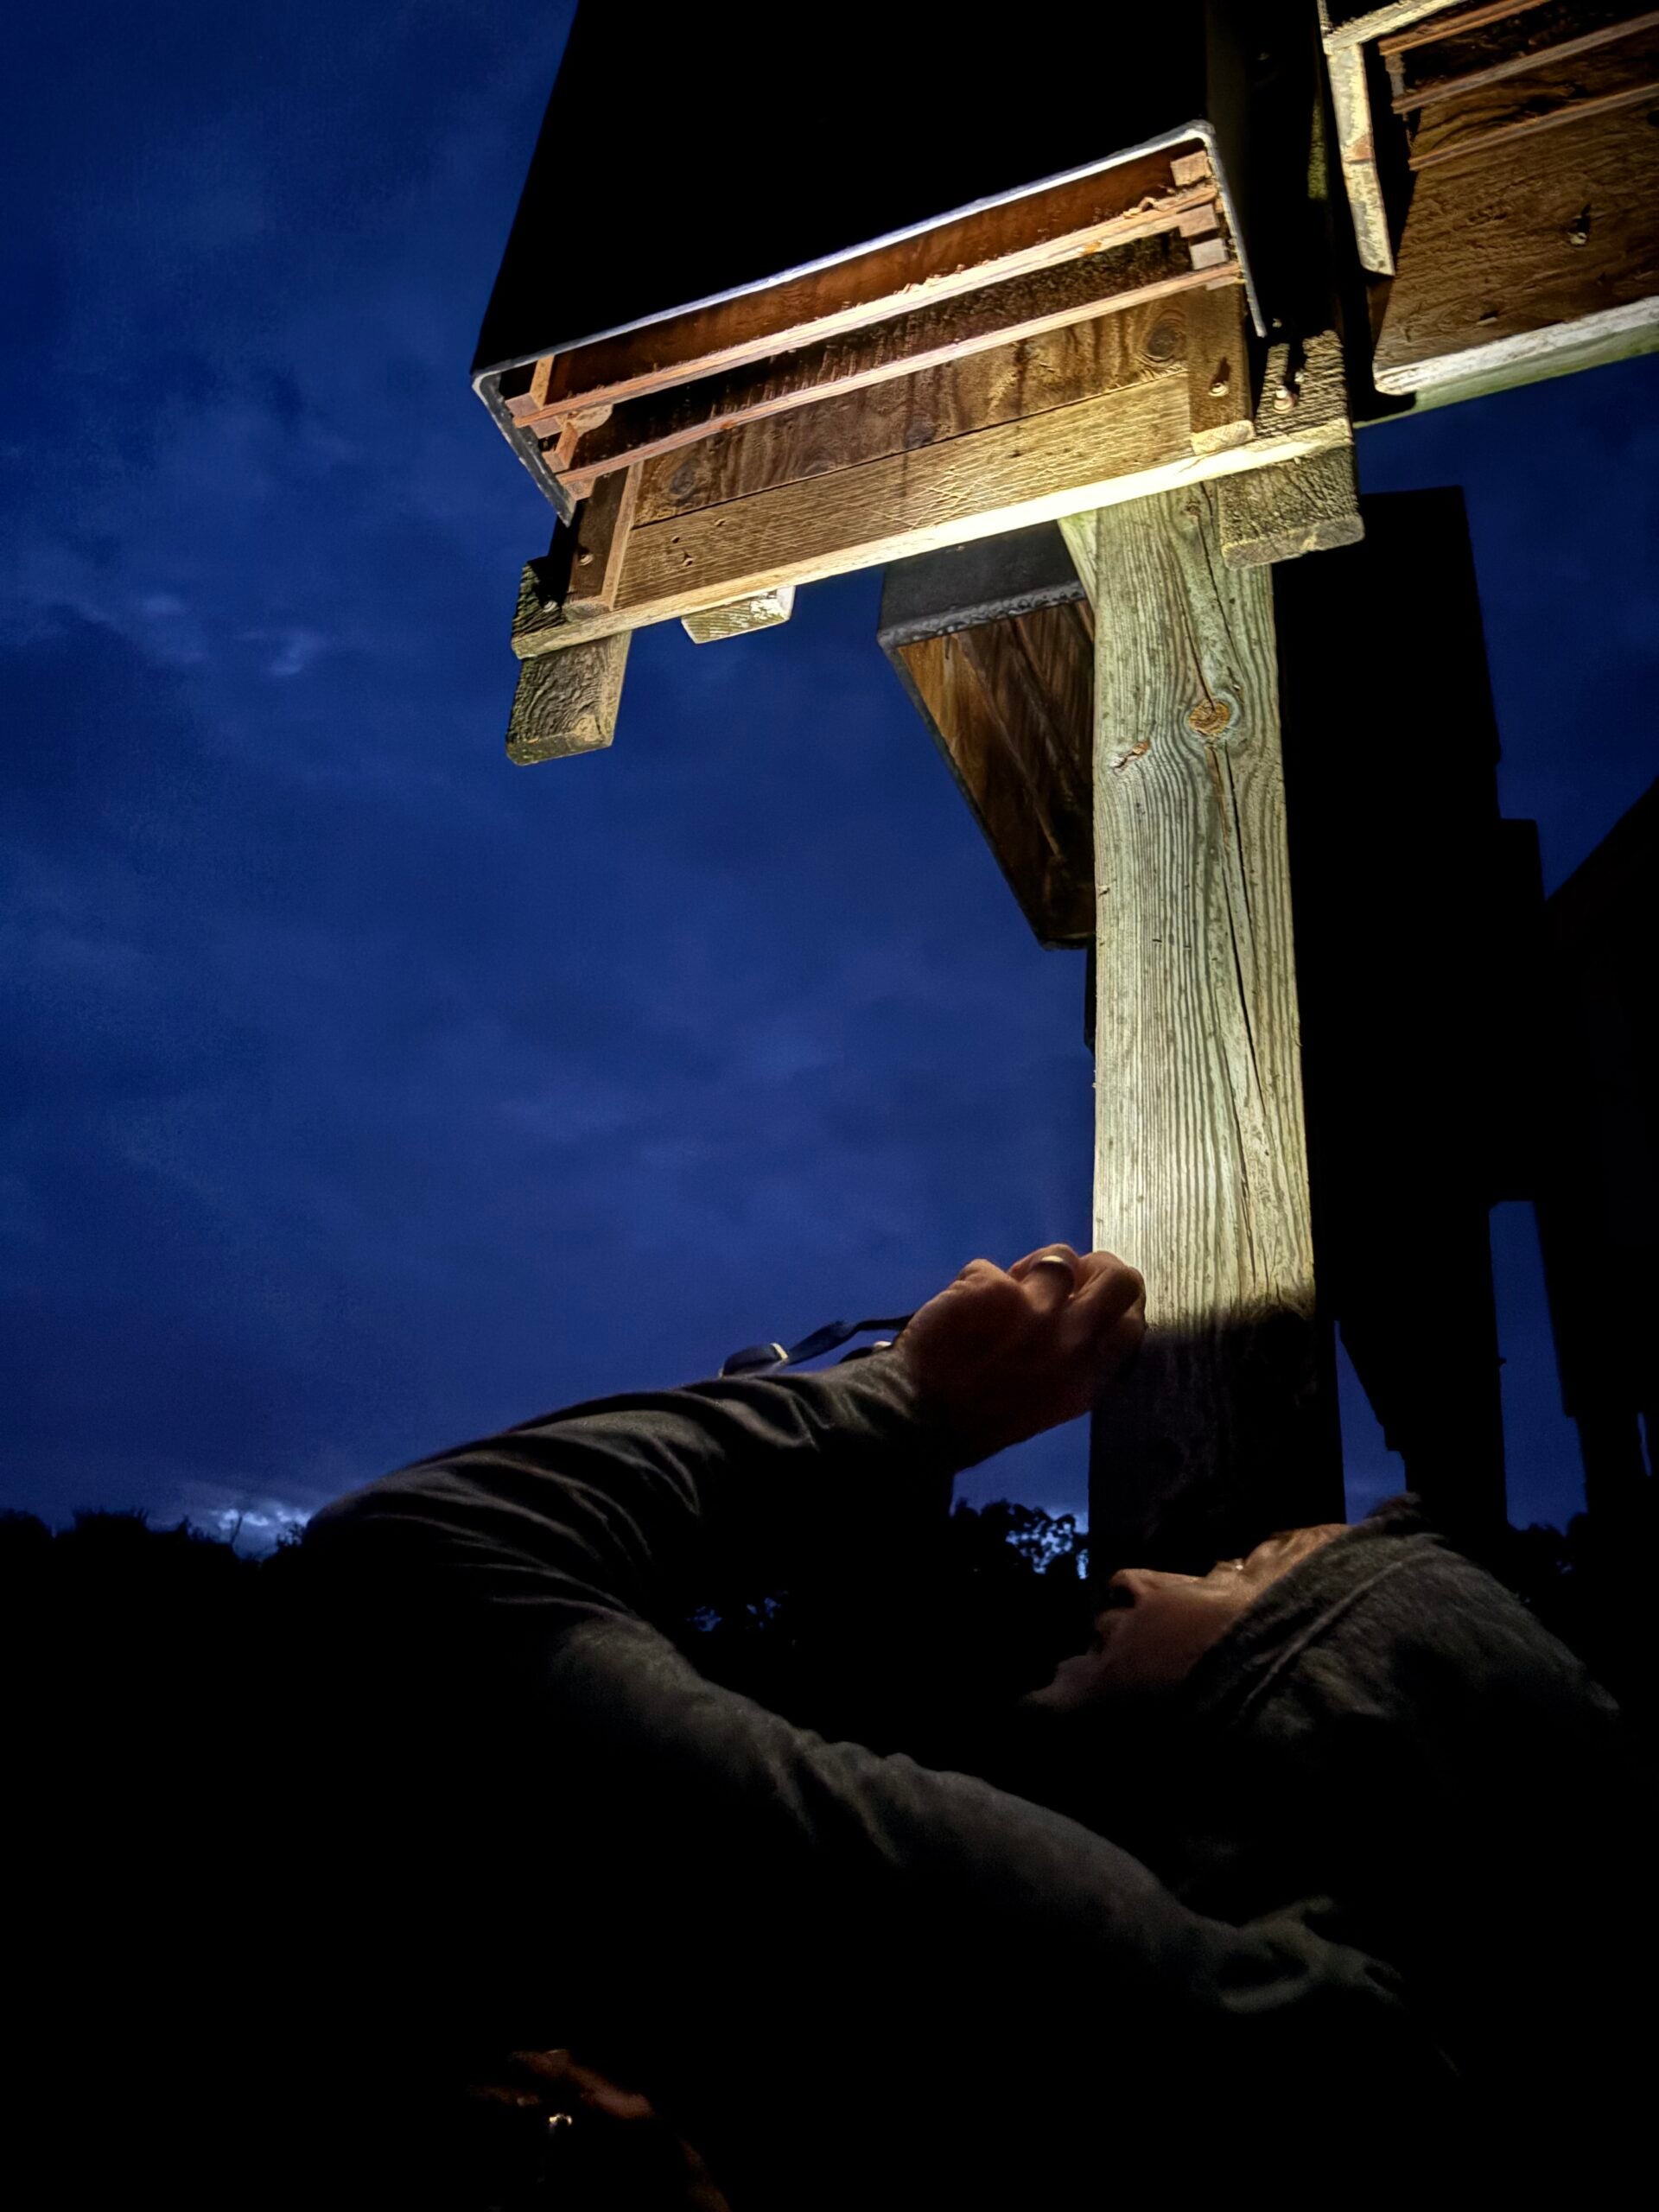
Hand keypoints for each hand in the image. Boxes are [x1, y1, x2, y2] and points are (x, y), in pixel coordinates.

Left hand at [895, 1244, 1145, 1462]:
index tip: (1090, 1293)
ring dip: (1030, 1268)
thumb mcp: (1051, 1398)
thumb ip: (1076, 1356)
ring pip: (1058, 1257)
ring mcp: (1038, 1311)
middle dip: (1094, 1266)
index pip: (1133, 1319)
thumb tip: (1084, 1304)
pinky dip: (974, 1282)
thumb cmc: (984, 1415)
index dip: (1114, 1297)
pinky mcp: (996, 1290)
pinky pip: (991, 1267)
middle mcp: (1074, 1341)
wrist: (923, 1418)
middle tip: (1062, 1274)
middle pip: (1117, 1277)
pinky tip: (958, 1307)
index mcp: (1089, 1375)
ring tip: (1002, 1291)